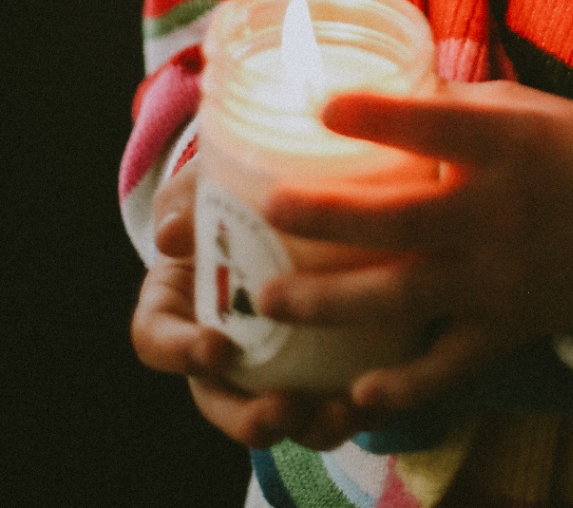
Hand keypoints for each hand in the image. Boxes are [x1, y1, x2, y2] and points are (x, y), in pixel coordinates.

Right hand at [130, 163, 368, 449]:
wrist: (291, 183)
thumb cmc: (233, 183)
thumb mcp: (205, 182)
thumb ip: (185, 201)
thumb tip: (173, 233)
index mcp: (175, 304)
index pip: (156, 339)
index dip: (180, 352)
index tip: (217, 348)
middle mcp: (216, 343)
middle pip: (219, 400)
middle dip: (249, 417)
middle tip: (284, 408)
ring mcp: (266, 359)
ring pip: (279, 411)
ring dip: (309, 425)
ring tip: (341, 414)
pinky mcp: (320, 357)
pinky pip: (330, 394)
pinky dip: (354, 404)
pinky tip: (381, 396)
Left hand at [260, 80, 572, 412]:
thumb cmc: (566, 148)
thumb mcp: (518, 109)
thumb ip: (450, 106)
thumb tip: (370, 90)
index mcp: (506, 146)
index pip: (435, 128)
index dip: (377, 117)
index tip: (319, 108)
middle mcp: (500, 213)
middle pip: (401, 219)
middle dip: (328, 216)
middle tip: (269, 206)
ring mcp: (500, 278)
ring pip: (405, 296)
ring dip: (333, 301)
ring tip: (271, 298)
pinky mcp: (506, 329)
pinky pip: (448, 365)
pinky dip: (405, 386)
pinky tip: (357, 392)